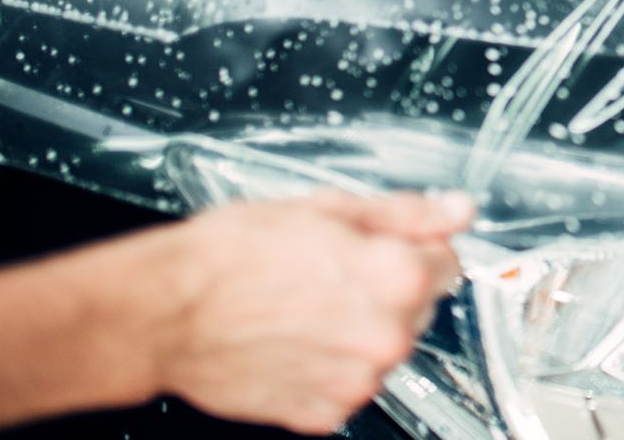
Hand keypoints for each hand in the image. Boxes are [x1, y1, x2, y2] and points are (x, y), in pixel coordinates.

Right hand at [147, 191, 472, 434]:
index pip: (449, 263)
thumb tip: (457, 211)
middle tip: (331, 271)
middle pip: (418, 308)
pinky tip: (293, 340)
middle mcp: (386, 337)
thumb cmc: (233, 254)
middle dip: (389, 289)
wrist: (166, 310)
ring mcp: (355, 382)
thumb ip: (408, 214)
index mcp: (398, 279)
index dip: (418, 248)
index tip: (391, 245)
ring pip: (382, 349)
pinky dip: (327, 367)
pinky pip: (346, 387)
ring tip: (303, 305)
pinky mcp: (321, 414)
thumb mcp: (328, 208)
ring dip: (359, 330)